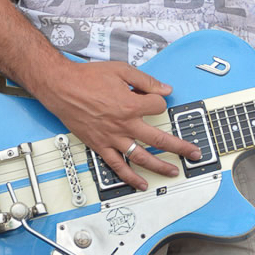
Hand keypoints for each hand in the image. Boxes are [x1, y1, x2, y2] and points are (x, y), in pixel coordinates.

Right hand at [40, 58, 200, 189]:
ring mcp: (112, 138)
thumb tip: (166, 89)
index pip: (159, 107)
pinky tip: (141, 184)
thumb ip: (146, 81)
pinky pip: (117, 166)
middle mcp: (124, 125)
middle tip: (194, 153)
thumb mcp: (121, 70)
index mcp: (131, 105)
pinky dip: (130, 178)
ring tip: (173, 172)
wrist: (60, 86)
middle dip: (180, 147)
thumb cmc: (87, 77)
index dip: (160, 102)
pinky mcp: (100, 146)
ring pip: (141, 157)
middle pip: (160, 138)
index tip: (155, 100)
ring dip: (160, 166)